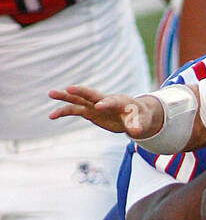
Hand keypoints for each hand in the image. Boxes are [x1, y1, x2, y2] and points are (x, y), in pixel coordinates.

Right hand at [48, 86, 164, 138]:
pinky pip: (74, 110)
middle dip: (80, 91)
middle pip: (90, 94)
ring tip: (50, 93)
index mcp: (118, 101)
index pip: (111, 101)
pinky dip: (63, 112)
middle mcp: (103, 100)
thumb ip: (138, 125)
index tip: (99, 107)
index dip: (106, 104)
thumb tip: (136, 132)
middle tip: (67, 88)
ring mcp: (94, 105)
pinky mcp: (89, 112)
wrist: (133, 116)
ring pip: (78, 99)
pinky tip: (51, 115)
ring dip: (65, 97)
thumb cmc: (140, 117)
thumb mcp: (141, 122)